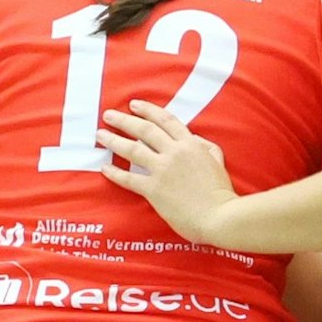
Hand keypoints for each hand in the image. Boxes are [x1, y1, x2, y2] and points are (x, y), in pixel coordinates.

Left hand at [96, 99, 237, 244]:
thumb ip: (205, 146)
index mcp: (191, 144)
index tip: (134, 105)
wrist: (219, 216)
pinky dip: (114, 173)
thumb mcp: (217, 160)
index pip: (166, 120)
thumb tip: (193, 138)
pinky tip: (104, 168)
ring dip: (114, 140)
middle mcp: (174, 152)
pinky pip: (129, 179)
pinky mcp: (154, 190)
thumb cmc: (221, 191)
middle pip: (144, 130)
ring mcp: (162, 170)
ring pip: (132, 150)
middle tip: (108, 115)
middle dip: (124, 120)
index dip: (148, 110)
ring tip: (100, 135)